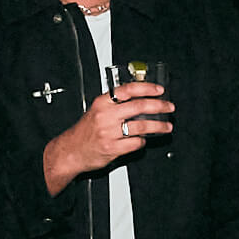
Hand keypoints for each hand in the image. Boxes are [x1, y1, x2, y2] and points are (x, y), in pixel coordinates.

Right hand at [43, 82, 174, 186]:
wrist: (70, 151)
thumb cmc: (85, 131)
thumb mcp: (96, 110)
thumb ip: (115, 104)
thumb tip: (140, 97)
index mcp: (102, 103)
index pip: (128, 90)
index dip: (147, 88)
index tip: (159, 90)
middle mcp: (106, 116)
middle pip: (139, 106)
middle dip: (159, 106)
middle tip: (169, 107)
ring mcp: (109, 133)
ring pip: (141, 126)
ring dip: (158, 126)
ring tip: (166, 127)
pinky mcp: (112, 148)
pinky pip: (135, 143)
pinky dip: (143, 141)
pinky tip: (144, 140)